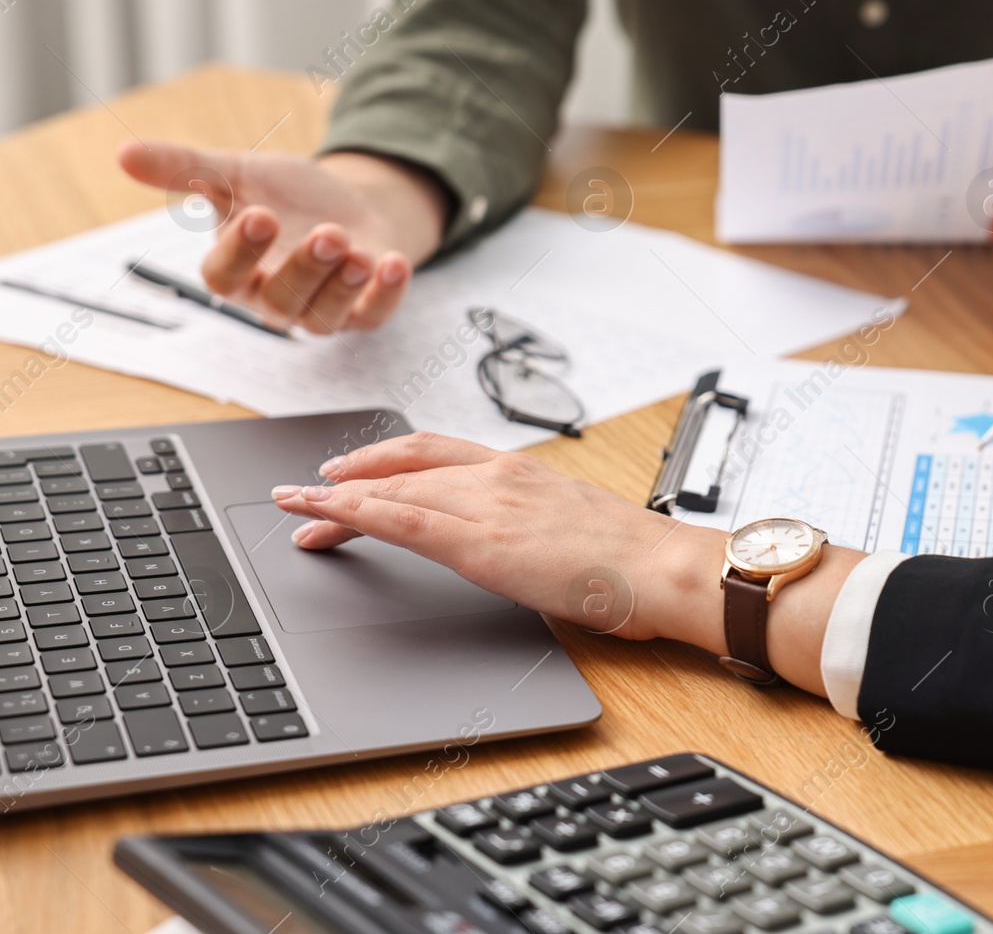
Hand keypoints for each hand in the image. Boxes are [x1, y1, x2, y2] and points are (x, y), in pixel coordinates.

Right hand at [118, 141, 451, 332]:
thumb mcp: (239, 173)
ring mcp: (321, 310)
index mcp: (237, 270)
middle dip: (303, 269)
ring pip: (323, 316)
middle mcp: (275, 298)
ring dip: (342, 285)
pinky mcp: (365, 312)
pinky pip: (373, 316)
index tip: (261, 214)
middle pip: (279, 302)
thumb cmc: (287, 196)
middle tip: (327, 233)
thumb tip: (122, 152)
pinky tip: (394, 262)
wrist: (350, 204)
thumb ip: (186, 167)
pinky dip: (386, 293)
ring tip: (357, 249)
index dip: (239, 251)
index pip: (225, 277)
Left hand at [271, 433, 865, 694]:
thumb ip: (538, 530)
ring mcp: (486, 504)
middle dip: (350, 477)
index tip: (355, 470)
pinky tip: (324, 514)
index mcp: (523, 472)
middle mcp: (498, 476)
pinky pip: (401, 519)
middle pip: (404, 468)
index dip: (388, 460)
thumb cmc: (636, 561)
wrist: (663, 570)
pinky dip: (355, 511)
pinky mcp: (478, 539)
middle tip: (307, 492)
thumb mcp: (577, 530)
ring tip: (296, 506)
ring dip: (336, 496)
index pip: (438, 455)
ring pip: (392, 490)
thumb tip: (523, 550)